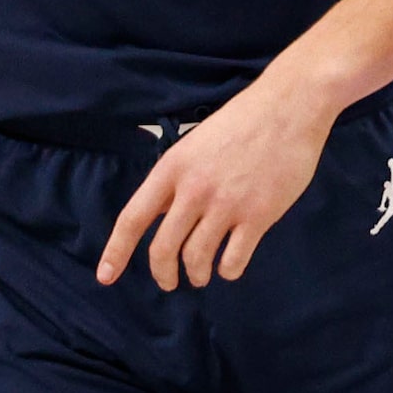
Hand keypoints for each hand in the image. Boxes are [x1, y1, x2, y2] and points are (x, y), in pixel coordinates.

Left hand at [97, 77, 336, 289]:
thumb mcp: (193, 146)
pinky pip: (234, 260)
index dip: (116, 251)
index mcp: (171, 168)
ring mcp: (226, 204)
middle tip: (168, 282)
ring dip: (196, 275)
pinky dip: (227, 270)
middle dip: (162, 273)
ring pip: (197, 258)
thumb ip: (175, 182)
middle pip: (163, 248)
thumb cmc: (240, 124)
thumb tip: (158, 215)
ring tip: (200, 275)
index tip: (105, 276)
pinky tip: (228, 266)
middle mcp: (193, 189)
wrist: (288, 109)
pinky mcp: (258, 215)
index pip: (132, 218)